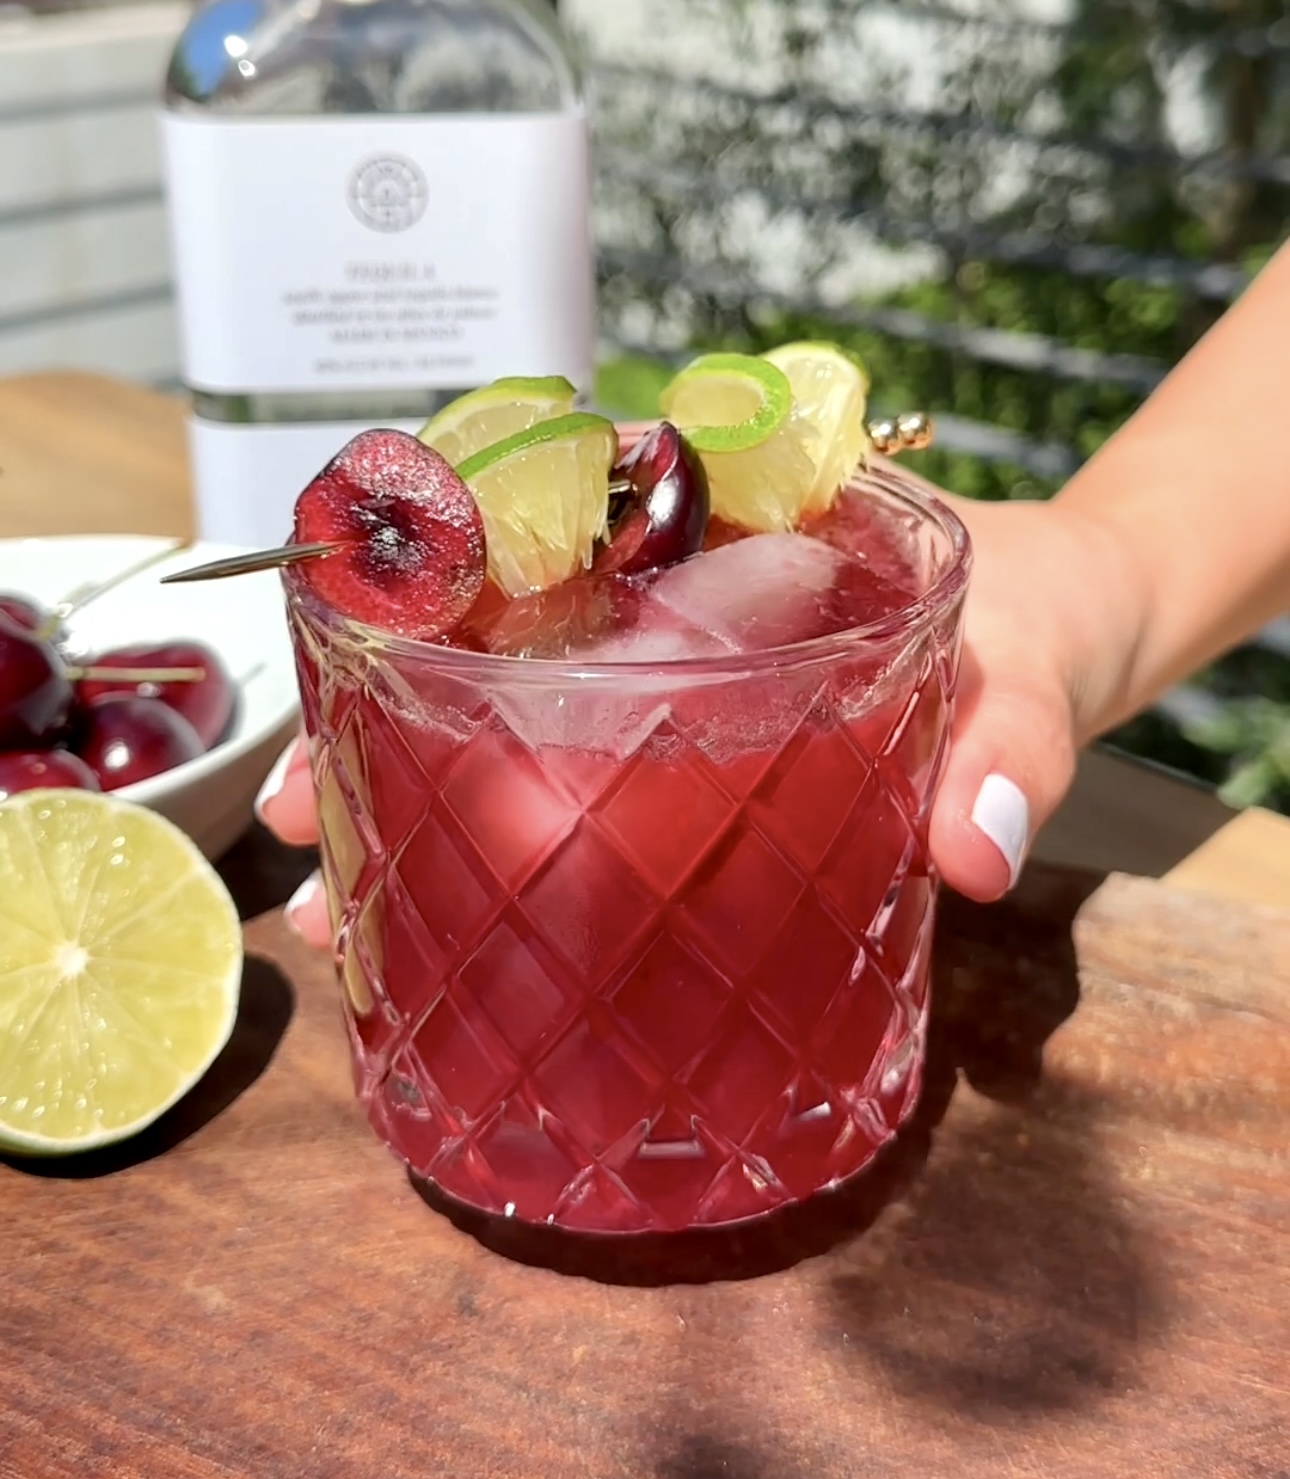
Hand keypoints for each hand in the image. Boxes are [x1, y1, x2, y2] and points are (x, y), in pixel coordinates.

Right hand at [255, 490, 1146, 938]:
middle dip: (378, 733)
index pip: (527, 532)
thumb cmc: (1048, 614)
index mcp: (716, 534)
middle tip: (297, 833)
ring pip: (515, 738)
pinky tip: (460, 945)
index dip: (411, 602)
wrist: (1092, 638)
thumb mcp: (1031, 662)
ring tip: (344, 918)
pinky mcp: (710, 783)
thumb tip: (975, 850)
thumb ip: (1009, 742)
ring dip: (422, 816)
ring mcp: (678, 698)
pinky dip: (517, 869)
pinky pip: (591, 813)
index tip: (334, 671)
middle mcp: (669, 607)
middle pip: (483, 651)